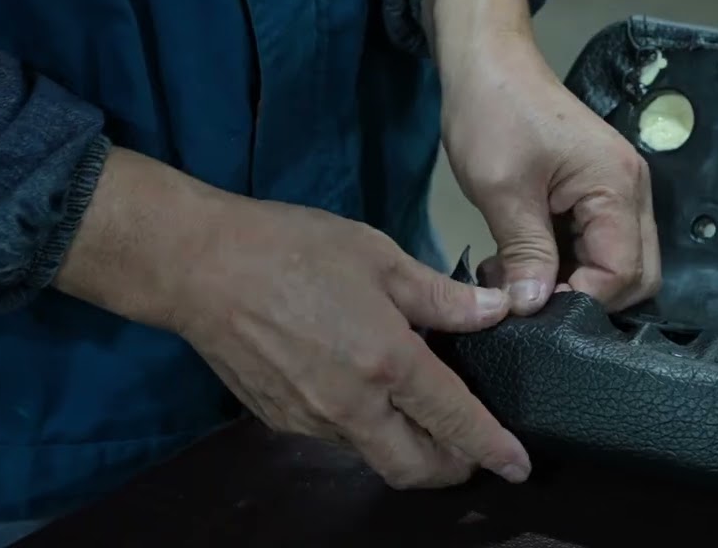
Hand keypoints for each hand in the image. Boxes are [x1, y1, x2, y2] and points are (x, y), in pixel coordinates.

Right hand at [56, 148, 530, 488]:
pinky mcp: (278, 420)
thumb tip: (497, 313)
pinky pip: (336, 437)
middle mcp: (350, 406)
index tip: (518, 466)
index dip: (492, 449)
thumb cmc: (293, 249)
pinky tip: (365, 390)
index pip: (454, 421)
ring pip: (374, 454)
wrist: (200, 266)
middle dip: (452, 468)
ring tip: (419, 408)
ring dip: (406, 446)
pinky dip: (365, 427)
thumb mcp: (380, 257)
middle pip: (414, 467)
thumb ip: (441, 296)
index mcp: (386, 363)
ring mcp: (310, 419)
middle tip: (472, 448)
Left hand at [424, 0, 661, 313]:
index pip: (623, 274)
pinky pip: (598, 244)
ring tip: (517, 282)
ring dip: (574, 283)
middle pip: (636, 276)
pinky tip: (523, 263)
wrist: (489, 63)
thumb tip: (532, 309)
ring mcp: (619, 191)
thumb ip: (525, 253)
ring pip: (618, 263)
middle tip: (528, 300)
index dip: (581, 301)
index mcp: (617, 187)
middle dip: (586, 298)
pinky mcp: (599, 192)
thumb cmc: (494, 114)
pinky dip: (567, 263)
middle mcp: (632, 192)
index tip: (531, 308)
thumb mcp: (502, 189)